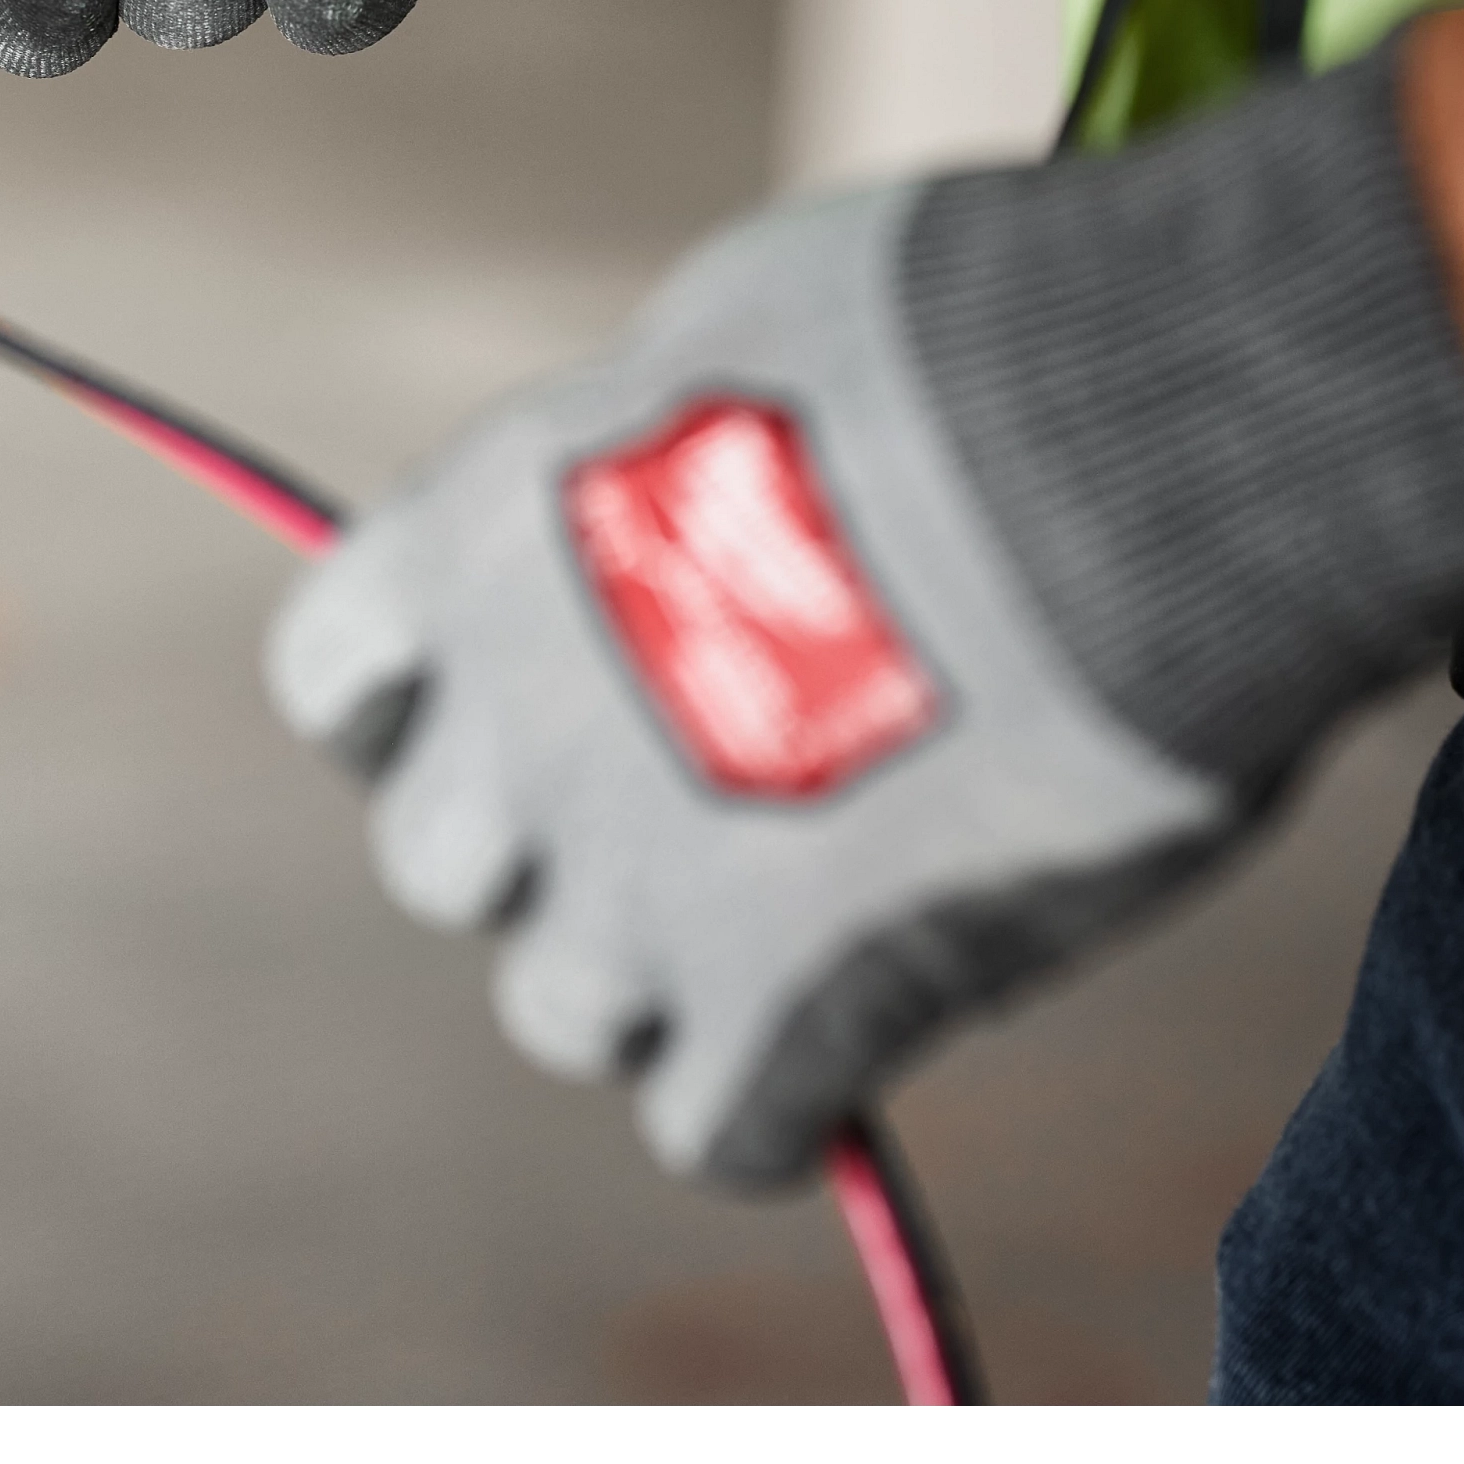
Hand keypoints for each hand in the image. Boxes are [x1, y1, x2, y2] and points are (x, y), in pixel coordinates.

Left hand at [264, 47, 1463, 1183]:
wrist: (1127, 455)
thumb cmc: (958, 334)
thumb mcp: (732, 333)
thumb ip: (653, 458)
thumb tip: (668, 490)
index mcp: (471, 541)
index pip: (336, 679)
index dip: (429, 707)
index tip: (525, 700)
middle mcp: (510, 721)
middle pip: (443, 859)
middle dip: (553, 842)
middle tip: (702, 802)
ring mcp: (632, 879)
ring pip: (561, 1007)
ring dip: (659, 977)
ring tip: (798, 909)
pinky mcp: (782, 1006)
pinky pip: (720, 1131)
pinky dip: (782, 1098)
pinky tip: (859, 1032)